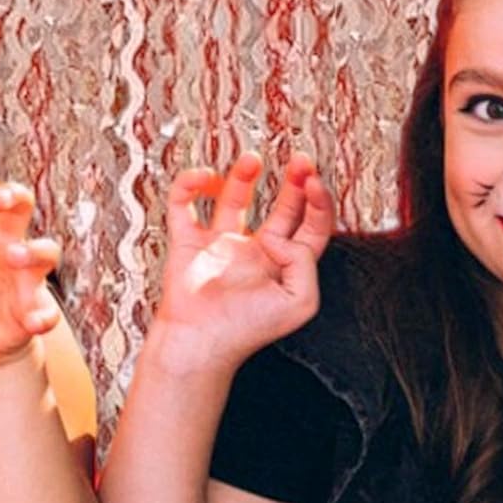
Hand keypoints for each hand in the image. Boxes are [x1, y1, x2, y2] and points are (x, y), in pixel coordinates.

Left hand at [0, 183, 60, 366]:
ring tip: (15, 256)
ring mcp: (25, 275)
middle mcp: (3, 246)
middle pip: (18, 208)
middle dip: (13, 196)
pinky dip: (44, 314)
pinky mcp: (37, 305)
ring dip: (32, 250)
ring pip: (44, 250)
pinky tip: (35, 321)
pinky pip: (47, 308)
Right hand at [155, 151, 333, 368]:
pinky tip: (203, 177)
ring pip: (233, 198)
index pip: (310, 226)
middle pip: (282, 208)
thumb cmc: (248, 330)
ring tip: (253, 160)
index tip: (314, 181)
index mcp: (283, 266)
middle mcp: (254, 252)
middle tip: (300, 160)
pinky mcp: (189, 242)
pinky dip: (189, 186)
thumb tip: (283, 237)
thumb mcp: (300, 302)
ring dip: (243, 175)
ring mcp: (221, 244)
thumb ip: (304, 263)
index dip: (317, 201)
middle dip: (294, 182)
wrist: (201, 342)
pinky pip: (185, 205)